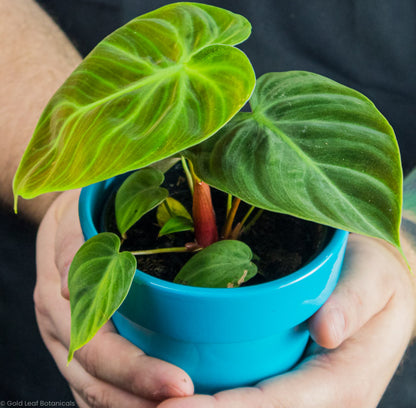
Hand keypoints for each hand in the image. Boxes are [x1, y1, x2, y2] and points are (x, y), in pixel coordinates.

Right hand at [34, 191, 193, 406]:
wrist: (63, 215)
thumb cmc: (82, 209)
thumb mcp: (80, 215)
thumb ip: (74, 246)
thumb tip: (71, 290)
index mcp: (59, 296)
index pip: (99, 349)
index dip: (137, 372)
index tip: (180, 384)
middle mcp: (59, 326)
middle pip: (97, 381)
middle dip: (142, 400)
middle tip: (191, 403)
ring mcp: (65, 338)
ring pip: (93, 391)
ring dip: (133, 406)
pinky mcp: (74, 342)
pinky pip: (91, 383)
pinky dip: (120, 400)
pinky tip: (149, 403)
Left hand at [156, 234, 415, 407]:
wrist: (383, 284)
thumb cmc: (377, 275)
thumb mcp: (375, 277)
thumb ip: (354, 302)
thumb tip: (325, 330)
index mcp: (343, 380)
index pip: (279, 405)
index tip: (171, 404)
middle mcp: (324, 401)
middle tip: (141, 403)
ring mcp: (307, 398)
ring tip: (144, 401)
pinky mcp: (294, 386)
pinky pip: (252, 398)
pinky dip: (214, 400)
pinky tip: (177, 390)